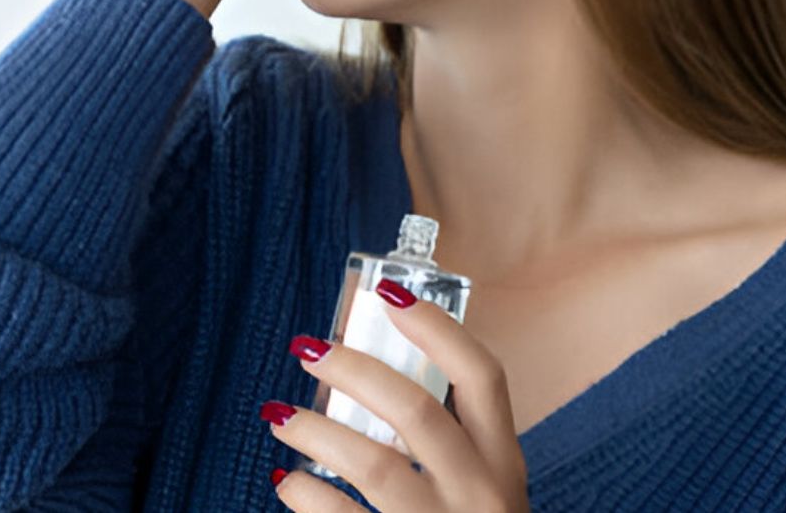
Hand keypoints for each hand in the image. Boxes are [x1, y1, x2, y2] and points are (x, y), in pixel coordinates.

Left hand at [263, 278, 530, 511]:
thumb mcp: (482, 494)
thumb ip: (446, 446)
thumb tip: (368, 380)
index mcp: (505, 466)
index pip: (484, 377)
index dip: (437, 328)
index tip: (389, 294)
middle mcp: (482, 497)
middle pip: (417, 410)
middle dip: (355, 369)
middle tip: (309, 348)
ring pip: (375, 465)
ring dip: (316, 431)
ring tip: (280, 415)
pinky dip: (308, 497)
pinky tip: (289, 484)